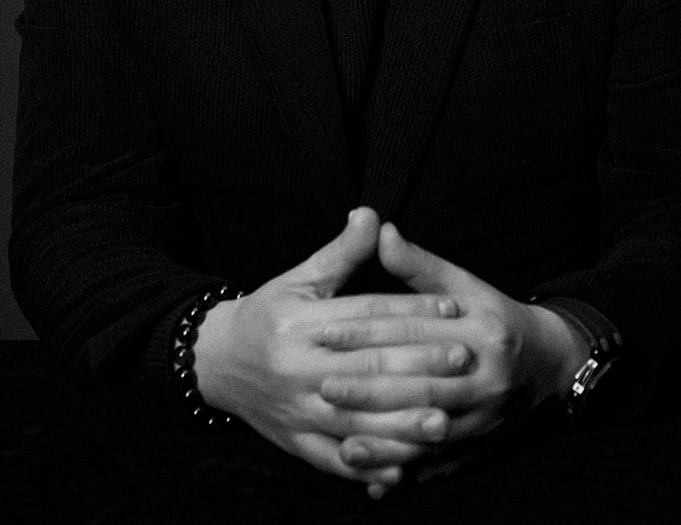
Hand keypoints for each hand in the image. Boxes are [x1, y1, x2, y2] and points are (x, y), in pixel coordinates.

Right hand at [194, 208, 464, 494]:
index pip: (366, 316)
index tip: (452, 307)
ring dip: (403, 423)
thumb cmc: (267, 314)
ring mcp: (296, 412)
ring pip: (358, 421)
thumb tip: (373, 214)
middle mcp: (296, 370)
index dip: (411, 309)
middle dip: (419, 365)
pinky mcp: (296, 445)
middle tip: (463, 358)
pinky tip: (407, 466)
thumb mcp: (299, 278)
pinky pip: (338, 461)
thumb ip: (341, 251)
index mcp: (299, 325)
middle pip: (367, 368)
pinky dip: (372, 465)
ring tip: (447, 418)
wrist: (217, 363)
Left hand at [319, 223, 587, 468]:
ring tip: (340, 440)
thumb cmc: (496, 318)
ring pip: (428, 434)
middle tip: (321, 385)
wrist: (551, 367)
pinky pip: (440, 469)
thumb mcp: (465, 285)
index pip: (414, 331)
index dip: (367, 331)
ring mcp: (486, 420)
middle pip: (419, 385)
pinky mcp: (482, 450)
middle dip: (368, 388)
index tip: (325, 332)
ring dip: (384, 442)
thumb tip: (381, 230)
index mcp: (481, 332)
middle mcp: (487, 378)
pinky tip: (374, 482)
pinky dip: (406, 475)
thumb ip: (419, 264)